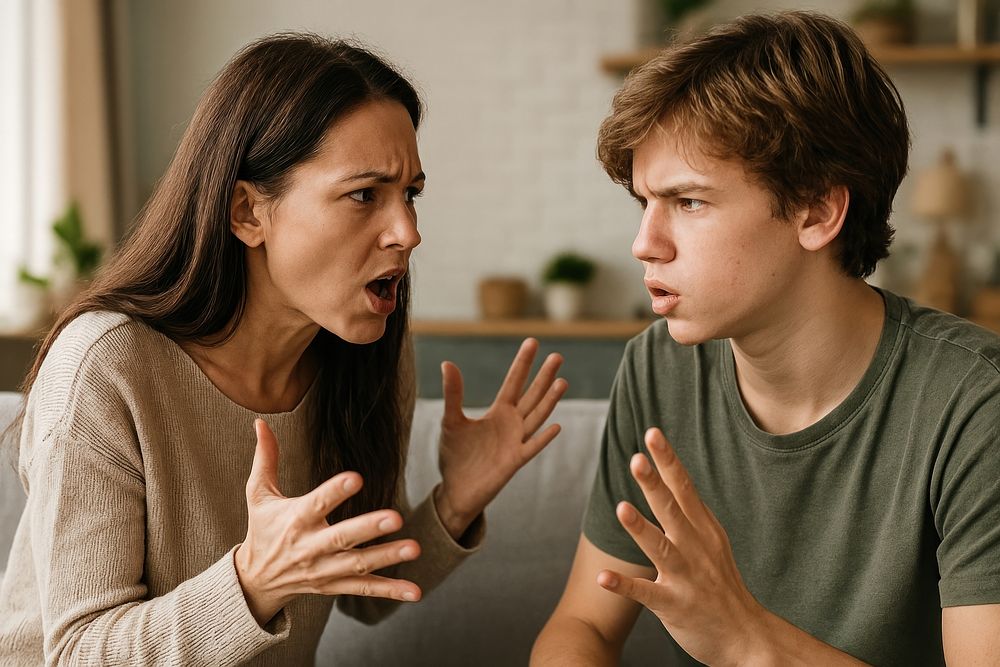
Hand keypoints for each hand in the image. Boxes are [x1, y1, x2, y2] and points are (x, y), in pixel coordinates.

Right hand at [235, 419, 421, 626]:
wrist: (257, 580)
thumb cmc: (263, 528)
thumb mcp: (258, 494)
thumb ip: (265, 458)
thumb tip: (260, 421)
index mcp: (296, 519)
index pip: (317, 503)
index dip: (335, 492)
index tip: (356, 478)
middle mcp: (311, 546)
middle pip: (342, 538)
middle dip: (368, 528)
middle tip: (395, 517)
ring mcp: (325, 569)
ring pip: (358, 565)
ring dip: (388, 558)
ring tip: (415, 548)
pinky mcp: (335, 585)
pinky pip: (365, 589)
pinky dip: (390, 590)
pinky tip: (415, 591)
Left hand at [435, 338, 567, 538]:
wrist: (456, 490)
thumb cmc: (455, 456)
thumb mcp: (451, 421)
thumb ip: (453, 394)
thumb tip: (447, 363)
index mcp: (498, 412)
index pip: (514, 382)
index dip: (523, 363)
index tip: (533, 342)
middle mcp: (511, 424)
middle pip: (531, 395)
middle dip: (543, 377)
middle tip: (557, 356)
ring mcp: (516, 442)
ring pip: (536, 417)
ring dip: (549, 401)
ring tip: (562, 381)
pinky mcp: (514, 462)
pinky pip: (531, 448)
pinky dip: (543, 438)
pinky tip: (556, 425)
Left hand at [597, 428, 767, 665]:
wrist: (746, 637)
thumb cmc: (722, 584)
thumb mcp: (713, 541)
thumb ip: (690, 511)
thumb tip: (672, 474)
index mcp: (704, 529)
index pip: (684, 487)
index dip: (668, 461)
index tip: (652, 433)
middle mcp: (696, 548)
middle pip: (672, 510)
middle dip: (654, 484)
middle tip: (636, 458)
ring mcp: (686, 577)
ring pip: (661, 549)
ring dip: (640, 529)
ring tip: (621, 509)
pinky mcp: (674, 606)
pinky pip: (646, 594)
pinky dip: (625, 585)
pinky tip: (603, 577)